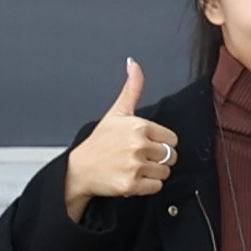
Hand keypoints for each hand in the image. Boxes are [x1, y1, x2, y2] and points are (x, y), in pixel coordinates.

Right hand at [65, 59, 176, 221]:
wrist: (78, 170)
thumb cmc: (100, 141)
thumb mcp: (117, 112)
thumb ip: (132, 88)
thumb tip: (134, 64)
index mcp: (139, 126)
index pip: (172, 139)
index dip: (160, 143)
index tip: (143, 144)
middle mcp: (138, 145)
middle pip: (171, 156)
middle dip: (158, 159)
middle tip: (137, 157)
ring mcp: (134, 165)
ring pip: (165, 172)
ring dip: (153, 173)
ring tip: (133, 167)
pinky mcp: (131, 185)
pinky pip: (157, 186)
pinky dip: (147, 186)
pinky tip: (132, 178)